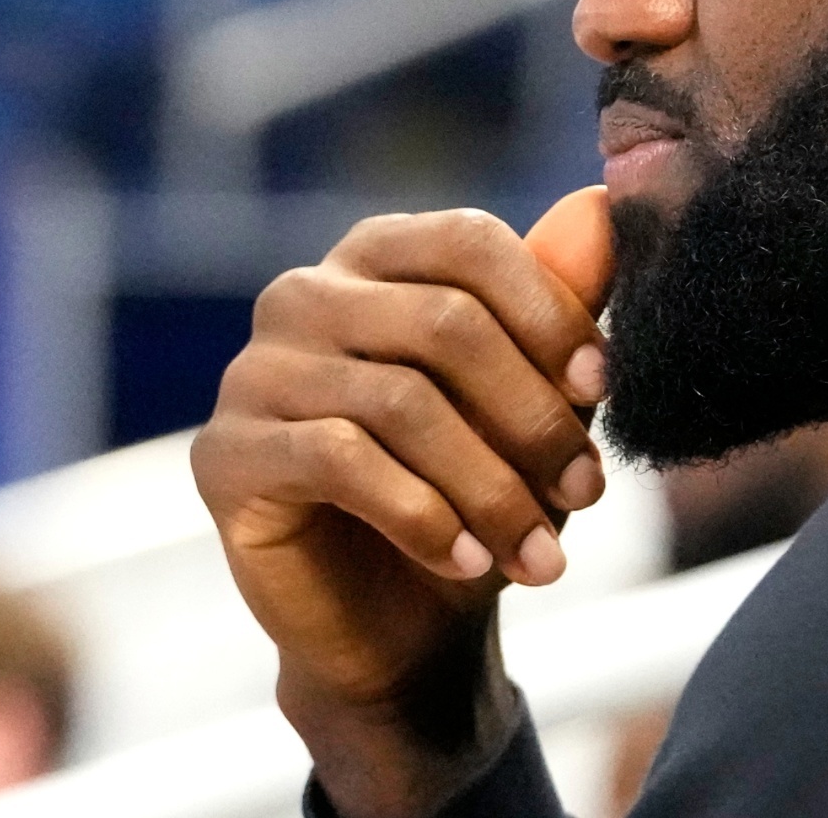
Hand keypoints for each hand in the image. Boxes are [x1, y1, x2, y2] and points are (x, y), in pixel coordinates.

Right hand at [191, 203, 611, 817]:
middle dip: (533, 416)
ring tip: (542, 551)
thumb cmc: (478, 487)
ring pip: (401, 402)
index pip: (469, 242)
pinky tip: (470, 562)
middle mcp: (305, 294)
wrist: (403, 624)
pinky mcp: (225, 455)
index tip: (603, 386)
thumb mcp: (538, 396)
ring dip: (492, 486)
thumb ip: (564, 299)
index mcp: (380, 255)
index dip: (548, 310)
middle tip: (587, 489)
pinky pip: (339, 461)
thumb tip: (600, 204)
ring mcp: (254, 371)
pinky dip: (424, 516)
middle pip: (445, 323)